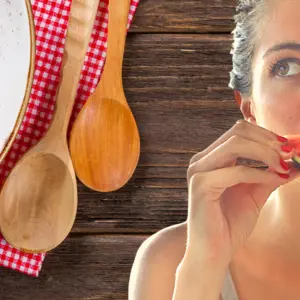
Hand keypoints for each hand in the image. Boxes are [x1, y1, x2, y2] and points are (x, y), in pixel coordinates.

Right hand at [185, 120, 299, 264]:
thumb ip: (270, 173)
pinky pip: (237, 170)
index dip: (267, 135)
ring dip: (266, 153)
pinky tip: (275, 179)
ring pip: (235, 144)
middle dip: (269, 141)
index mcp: (210, 159)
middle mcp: (201, 160)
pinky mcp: (201, 184)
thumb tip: (296, 161)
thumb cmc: (230, 223)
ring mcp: (198, 170)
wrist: (213, 251)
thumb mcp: (255, 193)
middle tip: (291, 154)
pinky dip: (260, 173)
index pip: (239, 131)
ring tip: (284, 165)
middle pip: (238, 132)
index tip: (291, 147)